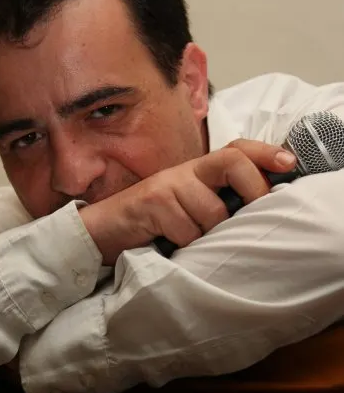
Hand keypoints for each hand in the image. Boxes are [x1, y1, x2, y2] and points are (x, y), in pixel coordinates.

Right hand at [79, 139, 295, 264]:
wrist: (104, 229)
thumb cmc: (151, 222)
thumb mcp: (186, 206)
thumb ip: (215, 200)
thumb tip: (257, 210)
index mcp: (197, 170)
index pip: (236, 149)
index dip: (265, 153)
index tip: (289, 163)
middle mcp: (185, 171)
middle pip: (231, 162)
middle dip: (253, 189)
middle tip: (251, 213)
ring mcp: (168, 185)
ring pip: (213, 211)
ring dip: (207, 232)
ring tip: (188, 237)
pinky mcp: (152, 203)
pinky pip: (187, 230)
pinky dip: (184, 243)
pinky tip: (168, 241)